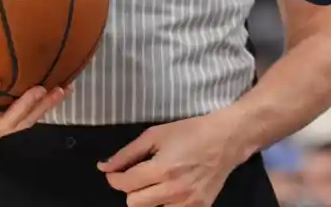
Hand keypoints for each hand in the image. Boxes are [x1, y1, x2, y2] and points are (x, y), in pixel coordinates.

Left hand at [99, 110, 249, 206]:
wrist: (226, 140)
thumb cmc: (190, 132)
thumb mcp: (156, 134)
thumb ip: (127, 153)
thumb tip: (103, 167)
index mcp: (161, 169)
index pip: (124, 184)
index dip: (115, 178)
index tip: (116, 173)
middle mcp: (173, 190)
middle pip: (133, 203)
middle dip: (132, 189)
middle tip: (142, 176)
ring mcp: (187, 203)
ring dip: (148, 199)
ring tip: (157, 184)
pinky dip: (165, 205)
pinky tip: (171, 192)